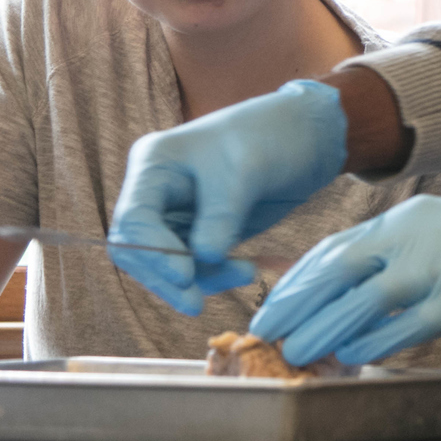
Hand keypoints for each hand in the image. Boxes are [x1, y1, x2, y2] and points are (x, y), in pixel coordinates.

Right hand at [107, 79, 348, 314]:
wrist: (307, 136)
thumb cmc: (271, 136)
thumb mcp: (247, 171)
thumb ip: (221, 216)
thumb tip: (202, 259)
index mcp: (154, 164)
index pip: (133, 220)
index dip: (153, 252)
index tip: (186, 275)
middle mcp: (156, 191)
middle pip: (138, 250)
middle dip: (166, 278)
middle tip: (197, 304)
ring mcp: (177, 213)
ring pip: (167, 265)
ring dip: (202, 279)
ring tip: (246, 273)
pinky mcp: (201, 231)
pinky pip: (196, 265)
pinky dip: (217, 274)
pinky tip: (248, 270)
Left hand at [249, 193, 440, 365]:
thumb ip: (403, 254)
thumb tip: (359, 290)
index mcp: (406, 220)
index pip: (335, 248)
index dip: (297, 279)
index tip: (272, 302)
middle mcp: (413, 239)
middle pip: (335, 272)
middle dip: (294, 304)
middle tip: (265, 331)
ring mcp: (436, 269)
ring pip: (359, 303)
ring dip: (321, 331)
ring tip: (295, 354)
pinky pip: (403, 327)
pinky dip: (371, 344)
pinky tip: (352, 358)